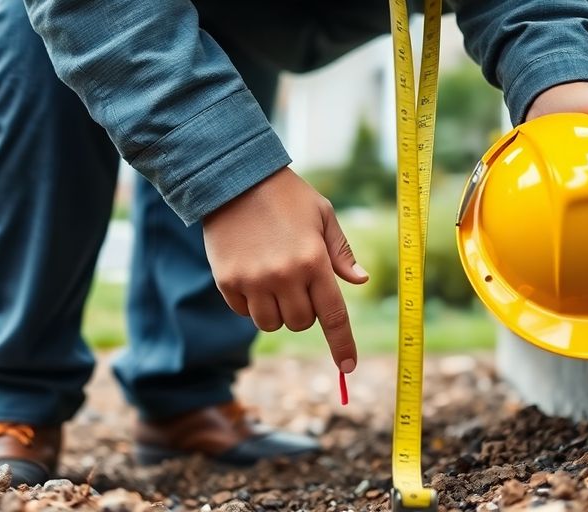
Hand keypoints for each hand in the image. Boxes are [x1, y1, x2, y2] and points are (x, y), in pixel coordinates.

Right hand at [203, 167, 368, 373]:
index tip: (348, 367)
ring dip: (276, 312)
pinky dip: (250, 303)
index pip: (333, 316)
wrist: (233, 179)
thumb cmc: (285, 196)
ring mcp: (253, 281)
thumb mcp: (323, 215)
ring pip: (271, 324)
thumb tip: (360, 280)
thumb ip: (341, 252)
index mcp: (313, 260)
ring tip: (272, 280)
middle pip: (301, 323)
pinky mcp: (227, 281)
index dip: (343, 345)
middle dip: (304, 311)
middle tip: (296, 283)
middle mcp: (284, 276)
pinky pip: (244, 312)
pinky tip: (250, 273)